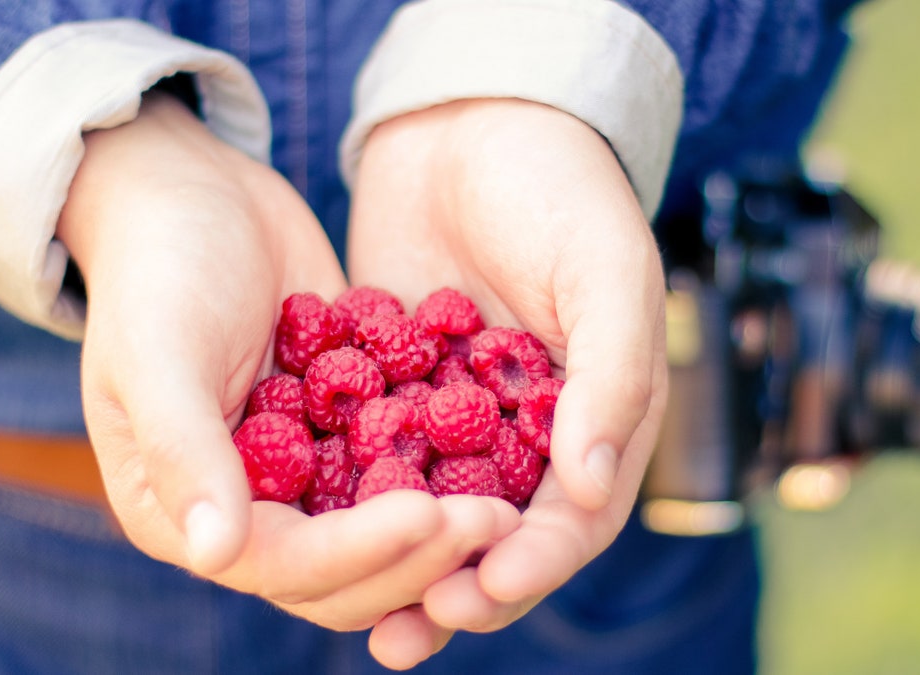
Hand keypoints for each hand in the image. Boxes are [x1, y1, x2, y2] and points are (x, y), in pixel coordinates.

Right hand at [56, 92, 518, 665]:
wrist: (199, 195)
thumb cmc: (159, 268)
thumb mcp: (159, 351)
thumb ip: (183, 448)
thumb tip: (219, 552)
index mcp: (184, 513)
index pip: (284, 565)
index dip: (358, 553)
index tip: (428, 515)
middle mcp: (251, 511)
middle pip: (347, 573)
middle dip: (420, 556)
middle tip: (496, 521)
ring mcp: (304, 475)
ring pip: (385, 533)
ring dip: (444, 530)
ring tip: (513, 507)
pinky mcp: (349, 434)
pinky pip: (406, 468)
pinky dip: (452, 471)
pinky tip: (514, 455)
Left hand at [348, 99, 668, 658]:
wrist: (474, 123)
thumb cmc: (561, 190)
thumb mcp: (606, 273)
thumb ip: (612, 377)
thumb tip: (590, 487)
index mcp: (594, 416)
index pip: (574, 515)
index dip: (534, 562)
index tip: (488, 587)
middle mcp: (527, 431)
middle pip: (497, 535)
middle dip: (460, 586)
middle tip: (413, 627)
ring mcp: (456, 415)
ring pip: (429, 511)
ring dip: (399, 567)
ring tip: (361, 619)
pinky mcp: (392, 389)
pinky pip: (371, 454)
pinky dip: (348, 495)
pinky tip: (308, 528)